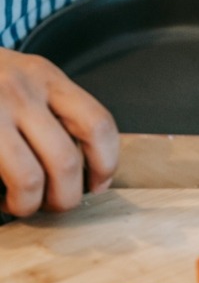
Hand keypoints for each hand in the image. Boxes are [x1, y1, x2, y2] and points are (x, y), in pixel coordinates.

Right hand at [0, 48, 118, 217]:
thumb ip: (55, 112)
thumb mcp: (24, 80)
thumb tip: (89, 174)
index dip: (105, 165)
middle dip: (65, 198)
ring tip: (18, 203)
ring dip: (28, 204)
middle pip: (66, 161)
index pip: (98, 125)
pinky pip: (1, 182)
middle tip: (53, 205)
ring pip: (29, 178)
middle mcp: (18, 90)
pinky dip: (3, 200)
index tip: (96, 185)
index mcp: (45, 77)